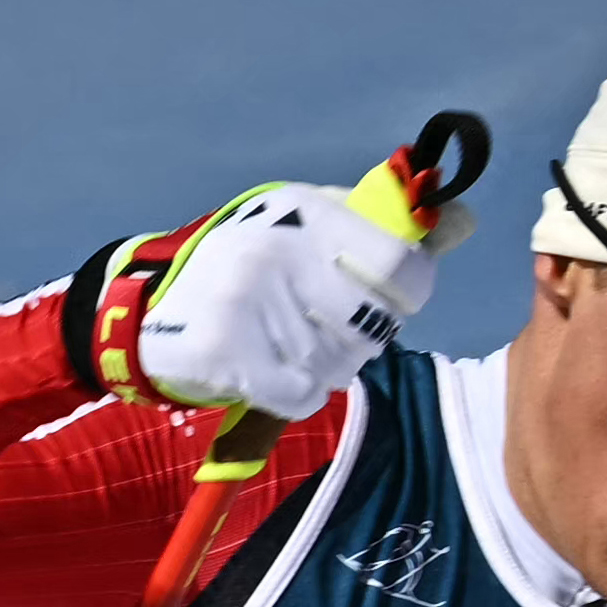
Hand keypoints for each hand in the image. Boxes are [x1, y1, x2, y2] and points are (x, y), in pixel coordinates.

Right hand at [77, 161, 470, 426]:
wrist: (144, 312)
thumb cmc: (247, 271)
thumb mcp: (310, 229)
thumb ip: (384, 227)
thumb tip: (462, 220)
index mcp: (308, 211)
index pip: (401, 264)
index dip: (408, 293)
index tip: (388, 300)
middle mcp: (279, 248)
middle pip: (372, 326)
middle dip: (358, 340)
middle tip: (321, 331)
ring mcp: (249, 299)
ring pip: (337, 365)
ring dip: (321, 370)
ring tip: (286, 349)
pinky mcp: (227, 348)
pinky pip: (301, 393)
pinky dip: (293, 395)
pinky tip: (269, 374)